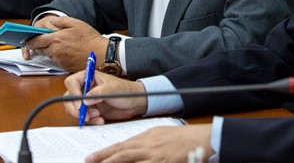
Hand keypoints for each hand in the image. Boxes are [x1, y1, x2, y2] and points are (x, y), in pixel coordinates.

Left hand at [23, 17, 106, 70]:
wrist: (100, 53)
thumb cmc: (90, 38)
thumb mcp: (77, 23)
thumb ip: (61, 21)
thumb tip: (51, 20)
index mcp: (56, 39)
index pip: (36, 41)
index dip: (30, 41)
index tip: (27, 40)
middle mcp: (55, 51)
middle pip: (40, 49)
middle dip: (39, 46)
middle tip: (43, 42)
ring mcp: (59, 60)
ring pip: (48, 55)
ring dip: (49, 51)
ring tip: (60, 45)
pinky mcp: (64, 67)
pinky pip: (56, 61)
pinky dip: (57, 56)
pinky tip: (66, 52)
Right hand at [64, 71, 147, 123]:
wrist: (135, 103)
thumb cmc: (125, 90)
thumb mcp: (112, 89)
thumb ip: (98, 92)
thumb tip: (84, 100)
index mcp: (89, 77)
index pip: (72, 82)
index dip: (73, 92)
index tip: (80, 103)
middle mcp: (86, 88)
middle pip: (69, 97)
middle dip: (75, 108)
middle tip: (84, 115)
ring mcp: (88, 100)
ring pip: (75, 109)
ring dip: (83, 115)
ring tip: (97, 116)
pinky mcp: (92, 110)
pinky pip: (84, 117)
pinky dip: (91, 120)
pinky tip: (101, 120)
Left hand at [85, 125, 212, 162]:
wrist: (201, 140)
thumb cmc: (183, 138)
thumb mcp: (161, 134)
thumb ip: (145, 141)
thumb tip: (129, 148)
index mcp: (147, 136)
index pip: (121, 145)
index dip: (105, 152)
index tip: (91, 157)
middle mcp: (148, 145)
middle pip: (121, 154)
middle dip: (103, 159)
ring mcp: (155, 157)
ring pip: (128, 162)